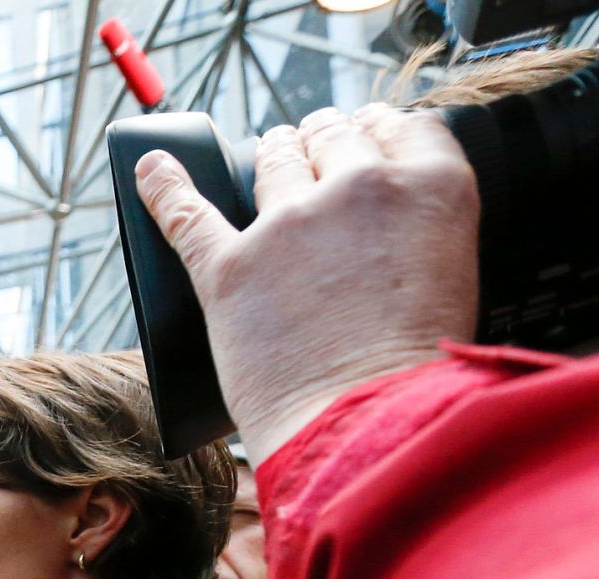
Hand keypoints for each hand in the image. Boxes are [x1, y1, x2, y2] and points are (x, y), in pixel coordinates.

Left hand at [134, 103, 478, 464]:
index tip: (365, 137)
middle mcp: (361, 186)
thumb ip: (418, 233)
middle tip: (311, 147)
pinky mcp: (230, 267)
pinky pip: (186, 212)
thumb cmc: (411, 374)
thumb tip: (383, 226)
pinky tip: (151, 168)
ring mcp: (289, 224)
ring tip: (267, 153)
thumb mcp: (450, 277)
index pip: (400, 127)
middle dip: (321, 140)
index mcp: (431, 186)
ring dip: (271, 153)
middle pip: (332, 136)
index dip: (377, 132)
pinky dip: (163, 185)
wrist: (367, 428)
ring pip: (275, 159)